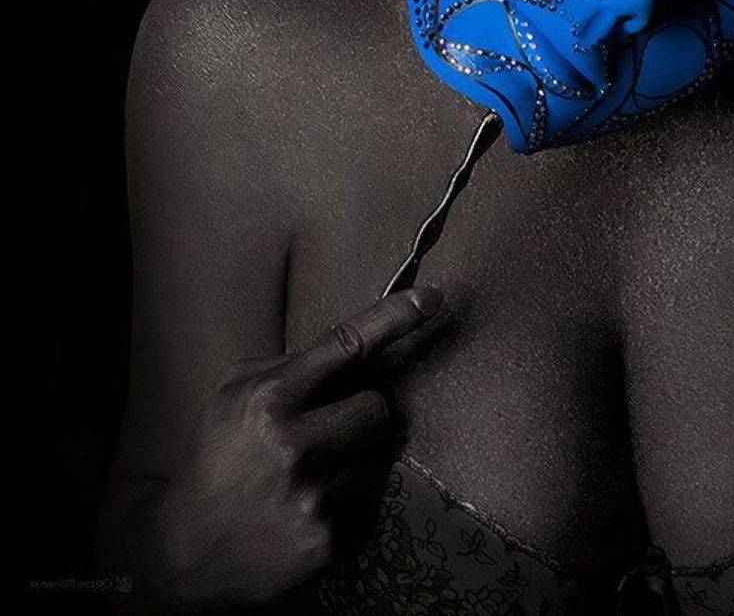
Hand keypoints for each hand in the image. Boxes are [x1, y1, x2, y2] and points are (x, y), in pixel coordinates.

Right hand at [148, 286, 442, 610]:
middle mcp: (297, 447)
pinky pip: (373, 497)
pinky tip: (312, 503)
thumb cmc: (219, 457)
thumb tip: (361, 346)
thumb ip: (294, 365)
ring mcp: (318, 498)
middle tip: (327, 426)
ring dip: (357, 454)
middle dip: (360, 410)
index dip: (395, 317)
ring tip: (313, 470)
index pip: (348, 345)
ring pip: (380, 453)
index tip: (431, 298)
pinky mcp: (333, 541)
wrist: (187, 550)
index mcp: (271, 398)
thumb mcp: (237, 392)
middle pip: (378, 405)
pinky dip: (352, 495)